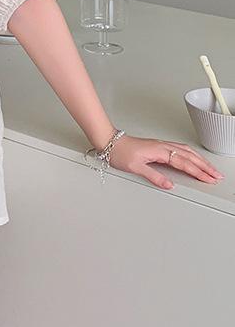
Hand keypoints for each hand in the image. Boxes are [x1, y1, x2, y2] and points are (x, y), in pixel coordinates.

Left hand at [107, 134, 224, 189]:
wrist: (109, 141)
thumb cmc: (120, 152)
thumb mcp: (136, 168)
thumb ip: (154, 176)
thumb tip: (169, 185)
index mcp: (160, 151)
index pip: (184, 164)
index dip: (198, 172)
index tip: (209, 179)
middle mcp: (163, 146)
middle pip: (190, 157)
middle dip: (205, 167)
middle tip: (216, 176)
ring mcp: (161, 145)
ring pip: (187, 151)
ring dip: (200, 160)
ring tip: (210, 169)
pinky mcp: (158, 145)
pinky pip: (180, 149)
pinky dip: (191, 154)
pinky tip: (193, 157)